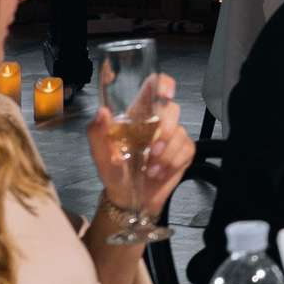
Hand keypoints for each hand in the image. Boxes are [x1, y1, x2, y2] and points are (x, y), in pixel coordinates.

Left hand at [89, 75, 194, 218]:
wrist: (129, 200)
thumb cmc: (114, 175)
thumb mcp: (101, 156)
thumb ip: (97, 134)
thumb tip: (101, 112)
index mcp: (136, 116)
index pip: (152, 87)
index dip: (162, 84)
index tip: (166, 94)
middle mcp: (156, 122)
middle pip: (172, 109)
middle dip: (165, 130)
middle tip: (152, 150)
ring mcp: (172, 137)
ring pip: (180, 132)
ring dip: (165, 154)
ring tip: (150, 169)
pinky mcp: (183, 152)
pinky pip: (186, 149)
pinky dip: (172, 163)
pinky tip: (159, 172)